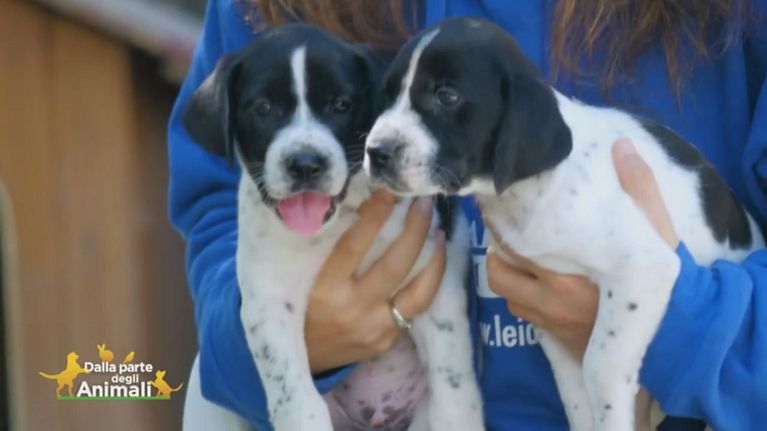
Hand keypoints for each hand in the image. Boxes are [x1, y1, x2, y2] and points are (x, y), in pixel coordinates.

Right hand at [305, 190, 446, 372]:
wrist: (300, 356)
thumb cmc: (299, 304)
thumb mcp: (304, 274)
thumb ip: (329, 246)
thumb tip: (363, 201)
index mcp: (324, 288)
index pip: (354, 245)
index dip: (375, 214)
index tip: (388, 189)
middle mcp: (352, 310)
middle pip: (395, 265)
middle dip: (415, 230)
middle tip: (424, 203)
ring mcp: (374, 329)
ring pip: (418, 292)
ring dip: (434, 259)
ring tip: (438, 232)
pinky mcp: (387, 341)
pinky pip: (415, 308)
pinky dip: (428, 283)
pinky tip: (432, 262)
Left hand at [485, 139, 679, 358]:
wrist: (680, 339)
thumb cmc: (669, 283)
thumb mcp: (659, 232)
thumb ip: (639, 189)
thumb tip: (622, 146)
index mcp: (569, 274)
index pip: (516, 244)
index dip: (504, 223)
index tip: (504, 206)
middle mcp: (552, 301)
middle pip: (500, 269)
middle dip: (500, 247)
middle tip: (508, 227)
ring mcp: (552, 322)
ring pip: (507, 293)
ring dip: (509, 273)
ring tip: (518, 253)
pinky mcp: (556, 337)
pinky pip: (523, 314)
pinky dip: (522, 297)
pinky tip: (537, 281)